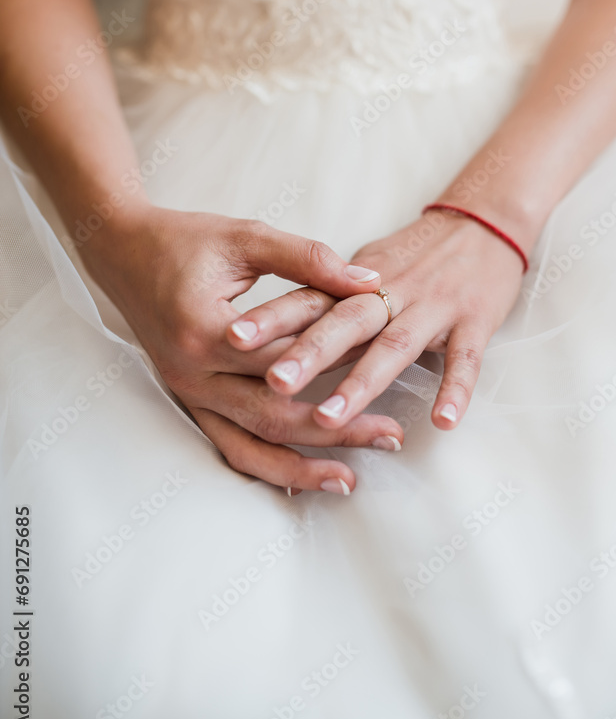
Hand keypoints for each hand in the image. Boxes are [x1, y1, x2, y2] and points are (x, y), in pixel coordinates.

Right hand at [81, 205, 402, 492]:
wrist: (122, 250)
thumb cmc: (185, 239)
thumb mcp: (247, 238)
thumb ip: (308, 259)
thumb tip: (370, 281)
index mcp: (206, 330)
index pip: (287, 358)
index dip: (342, 361)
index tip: (389, 366)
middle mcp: (192, 373)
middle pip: (273, 415)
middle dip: (336, 431)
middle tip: (391, 436)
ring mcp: (186, 393)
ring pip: (247, 446)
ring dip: (300, 467)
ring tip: (350, 479)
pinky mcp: (187, 399)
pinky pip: (227, 444)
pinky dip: (265, 464)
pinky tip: (301, 476)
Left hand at [225, 209, 524, 431]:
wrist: (485, 223)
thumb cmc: (420, 253)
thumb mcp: (371, 267)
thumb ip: (333, 300)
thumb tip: (286, 332)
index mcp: (361, 281)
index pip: (311, 299)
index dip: (272, 319)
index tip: (231, 338)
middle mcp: (393, 291)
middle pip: (345, 323)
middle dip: (308, 354)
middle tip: (272, 383)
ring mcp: (435, 307)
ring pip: (395, 346)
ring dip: (362, 382)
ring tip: (330, 418)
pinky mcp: (475, 321)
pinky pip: (466, 359)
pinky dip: (456, 389)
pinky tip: (443, 422)